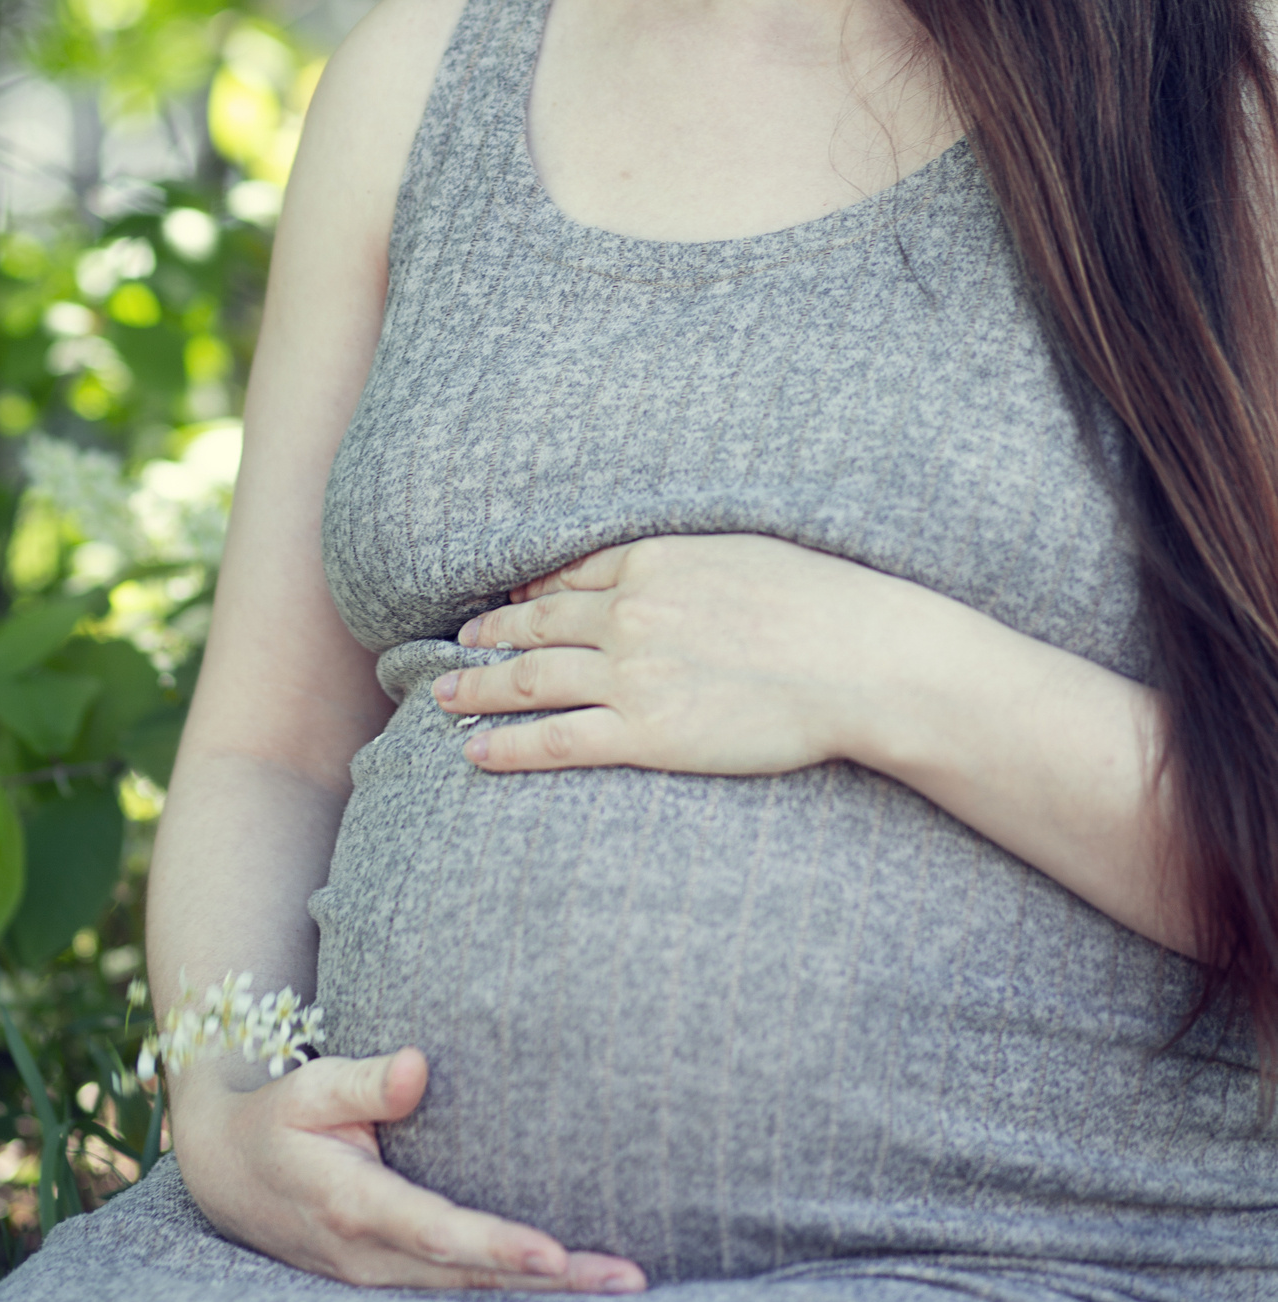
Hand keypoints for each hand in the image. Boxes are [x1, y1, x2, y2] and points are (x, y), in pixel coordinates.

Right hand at [169, 1048, 646, 1293]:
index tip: (552, 1252)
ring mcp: (380, 1277)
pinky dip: (513, 1289)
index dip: (496, 1245)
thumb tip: (423, 1067)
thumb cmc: (279, 1117)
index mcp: (354, 1205)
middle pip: (473, 1277)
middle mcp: (371, 1256)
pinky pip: (460, 1290)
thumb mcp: (311, 1087)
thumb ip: (367, 1081)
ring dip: (547, 1292)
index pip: (437, 1231)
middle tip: (628, 1277)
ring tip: (622, 1282)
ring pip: (473, 1292)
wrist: (226, 1174)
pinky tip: (569, 1283)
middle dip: (553, 1281)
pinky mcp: (390, 1279)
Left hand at [434, 533, 890, 777]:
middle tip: (455, 646)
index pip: (567, 576)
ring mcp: (631, 673)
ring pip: (530, 681)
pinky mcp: (647, 732)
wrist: (857, 659)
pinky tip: (476, 751)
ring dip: (478, 688)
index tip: (502, 604)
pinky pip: (557, 741)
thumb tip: (651, 564)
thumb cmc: (818, 601)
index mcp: (650, 559)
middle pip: (534, 625)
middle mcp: (627, 612)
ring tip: (444, 697)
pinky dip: (508, 745)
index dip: (526, 593)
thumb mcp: (738, 550)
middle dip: (487, 636)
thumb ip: (682, 557)